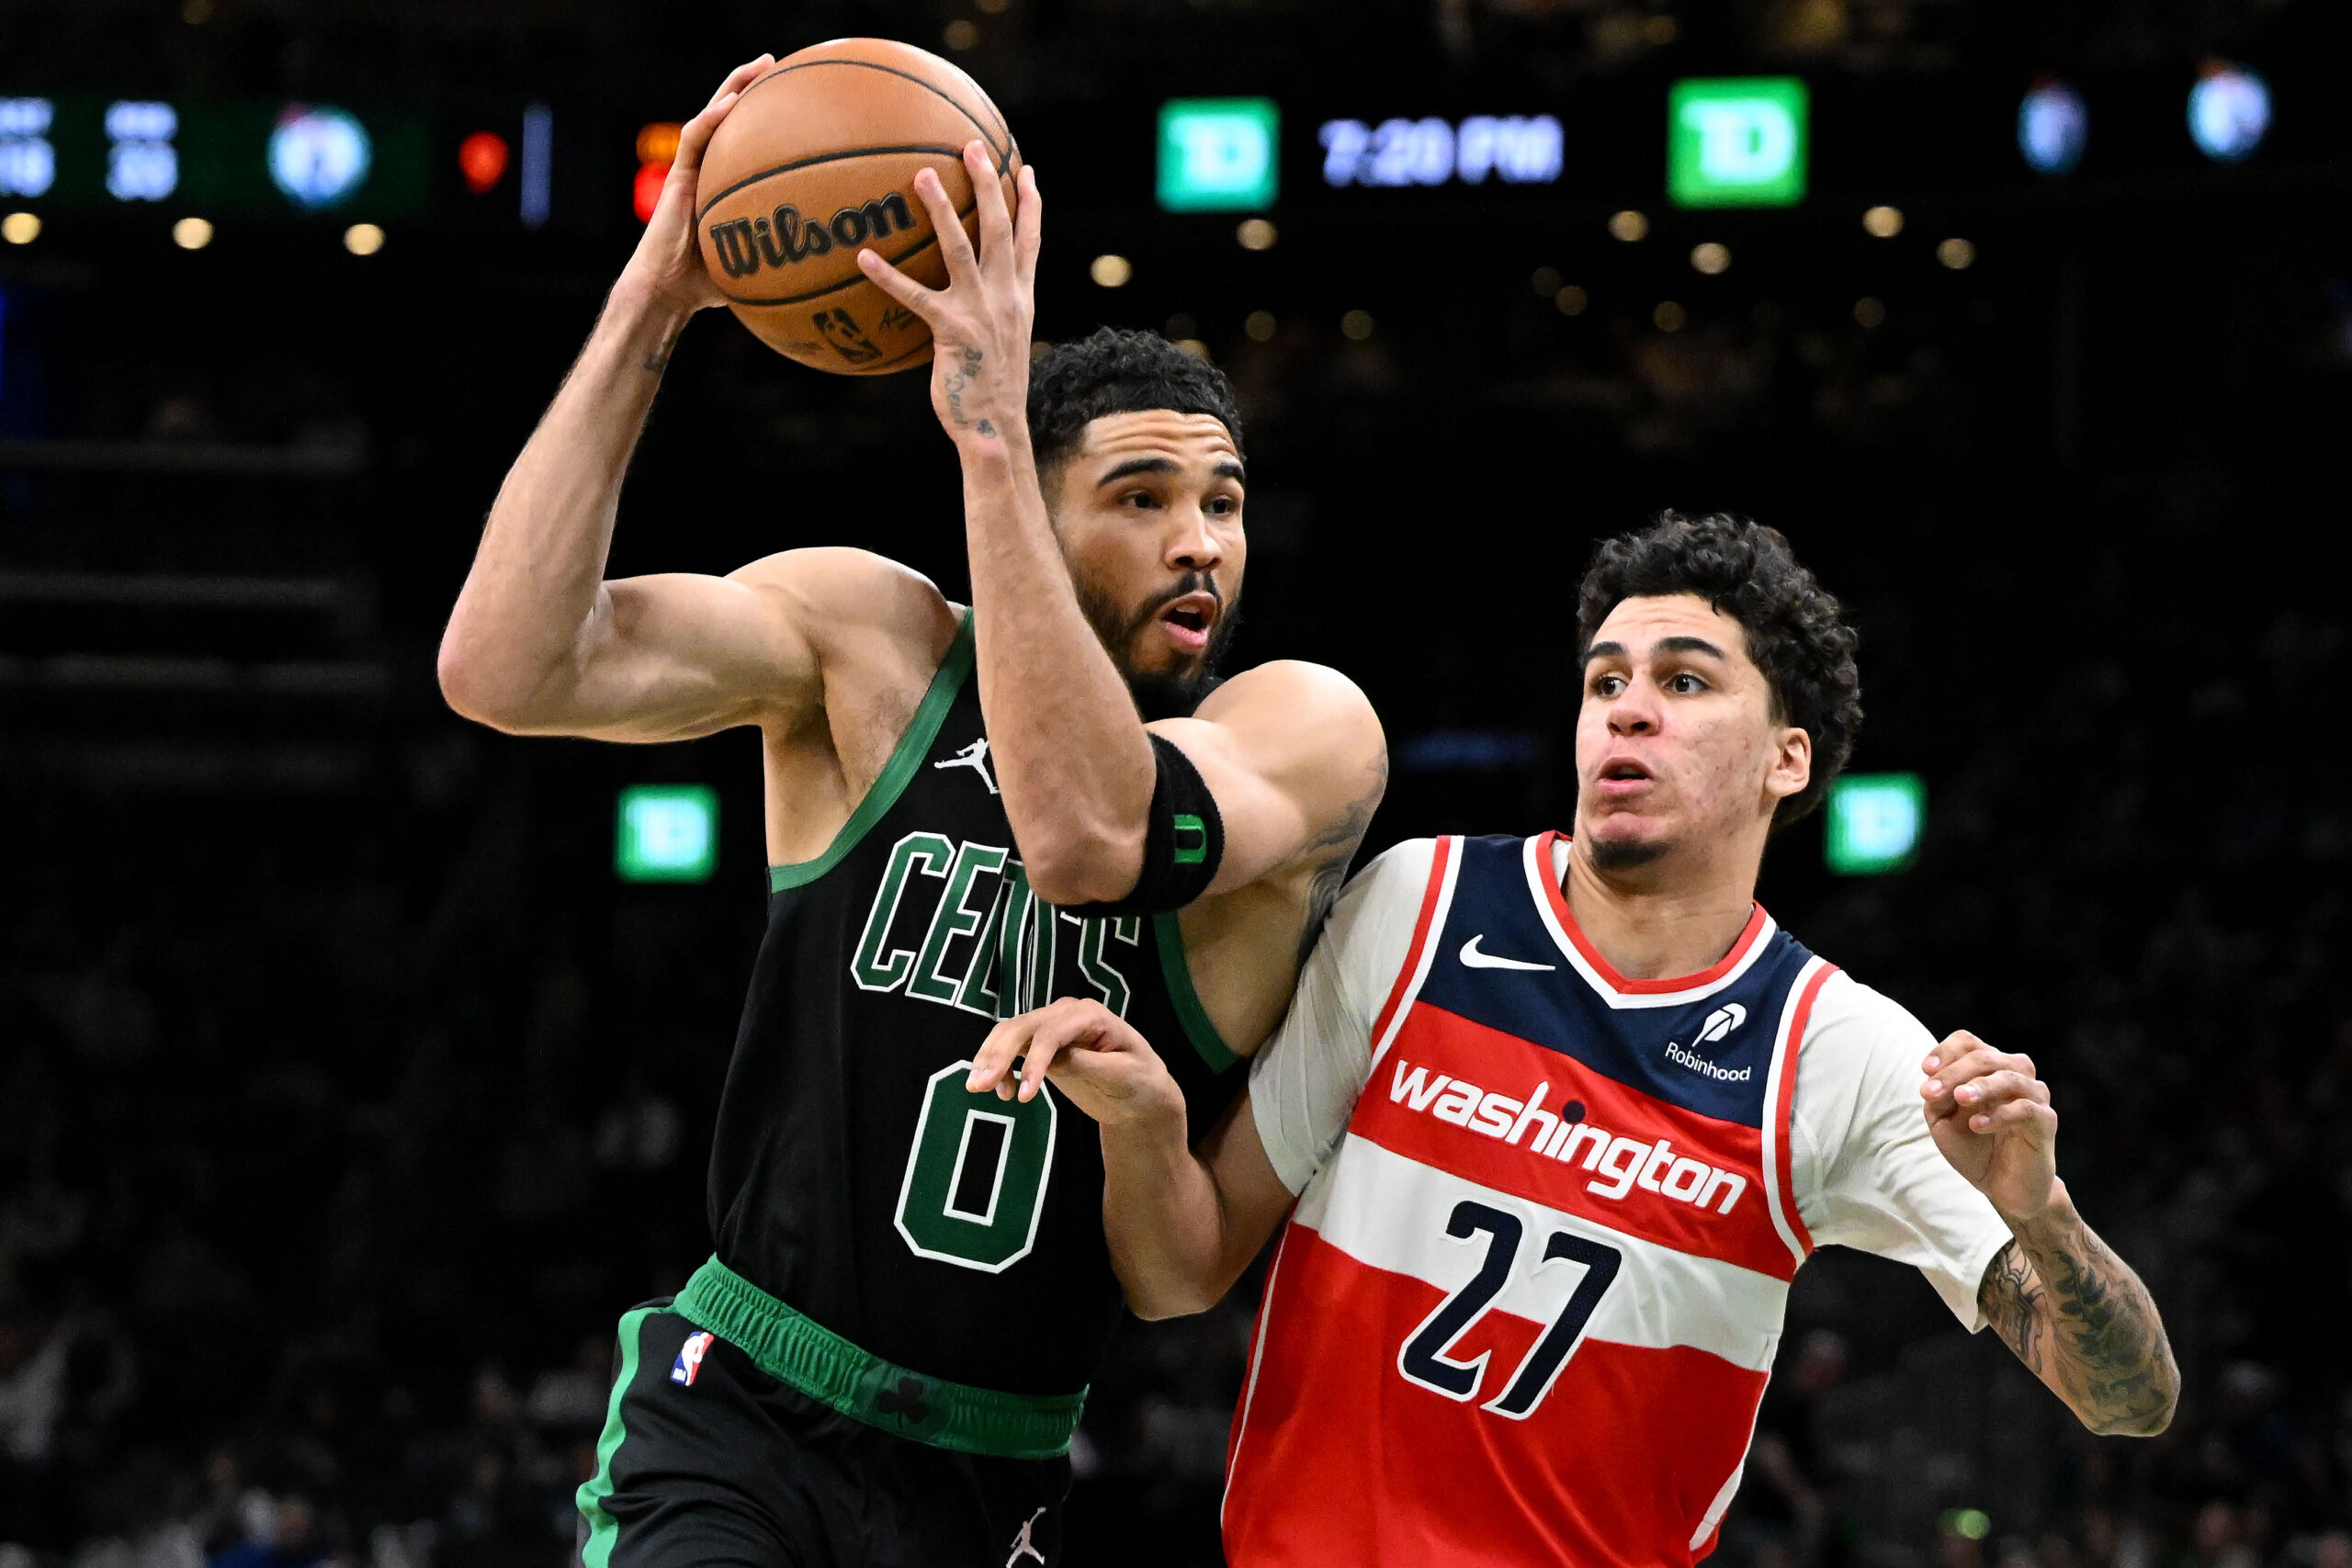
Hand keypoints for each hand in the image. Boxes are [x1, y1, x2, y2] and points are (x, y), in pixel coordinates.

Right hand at [616, 55, 774, 315]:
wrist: (669, 290)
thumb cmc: (710, 284)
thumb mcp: (757, 262)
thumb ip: (785, 252)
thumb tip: (831, 262)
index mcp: (726, 182)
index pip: (747, 140)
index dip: (767, 116)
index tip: (796, 98)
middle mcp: (709, 169)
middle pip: (730, 118)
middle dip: (752, 87)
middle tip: (777, 64)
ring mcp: (692, 170)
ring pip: (712, 117)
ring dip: (733, 88)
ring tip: (759, 66)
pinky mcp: (677, 177)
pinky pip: (693, 139)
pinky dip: (711, 119)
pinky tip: (731, 104)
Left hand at [856, 143, 1041, 448]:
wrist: (995, 427)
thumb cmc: (991, 389)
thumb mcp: (1002, 343)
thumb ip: (991, 311)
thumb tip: (970, 295)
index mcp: (1021, 298)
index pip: (1031, 241)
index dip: (1031, 204)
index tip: (1027, 169)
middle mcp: (1006, 297)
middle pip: (1000, 229)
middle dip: (989, 184)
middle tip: (972, 146)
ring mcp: (980, 312)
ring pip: (962, 248)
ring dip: (942, 210)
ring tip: (922, 176)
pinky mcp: (952, 332)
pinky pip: (915, 297)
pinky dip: (888, 277)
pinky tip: (863, 258)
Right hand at [966, 998, 1182, 1131]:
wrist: (1138, 1093)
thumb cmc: (1138, 1080)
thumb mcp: (1122, 1075)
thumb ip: (1089, 1064)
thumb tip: (1054, 1058)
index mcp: (1090, 1015)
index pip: (1052, 1033)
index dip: (1034, 1063)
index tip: (1023, 1097)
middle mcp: (1066, 1013)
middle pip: (1022, 1026)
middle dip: (998, 1055)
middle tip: (980, 1088)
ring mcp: (1051, 1025)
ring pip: (1009, 1033)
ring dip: (990, 1058)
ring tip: (978, 1089)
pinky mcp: (1040, 1043)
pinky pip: (1011, 1047)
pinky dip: (999, 1065)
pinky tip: (1001, 1090)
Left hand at [1921, 1031, 2060, 1221]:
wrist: (2003, 1187)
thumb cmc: (1974, 1149)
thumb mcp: (1943, 1122)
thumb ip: (1937, 1099)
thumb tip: (1934, 1079)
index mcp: (1988, 1070)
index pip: (1969, 1043)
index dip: (1945, 1051)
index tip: (1926, 1070)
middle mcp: (2014, 1075)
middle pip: (1985, 1057)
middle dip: (1954, 1073)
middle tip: (1929, 1093)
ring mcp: (2033, 1096)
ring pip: (2010, 1076)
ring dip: (1981, 1085)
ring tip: (1959, 1098)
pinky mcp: (2046, 1121)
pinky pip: (2026, 1108)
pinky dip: (1999, 1114)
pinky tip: (1977, 1125)